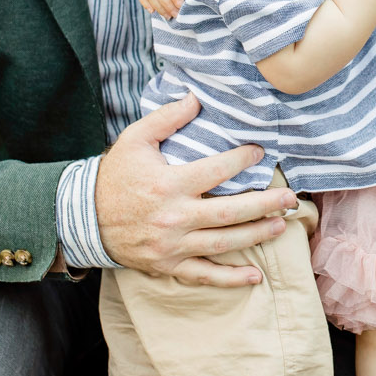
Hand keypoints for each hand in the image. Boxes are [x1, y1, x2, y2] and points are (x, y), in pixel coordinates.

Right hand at [94, 94, 297, 285]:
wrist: (84, 217)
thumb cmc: (115, 175)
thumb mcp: (135, 139)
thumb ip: (167, 117)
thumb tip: (196, 97)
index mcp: (168, 184)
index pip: (216, 171)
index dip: (242, 161)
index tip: (260, 153)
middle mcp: (174, 217)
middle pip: (229, 212)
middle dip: (265, 205)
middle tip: (290, 199)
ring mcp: (172, 245)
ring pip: (223, 243)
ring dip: (256, 235)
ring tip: (281, 226)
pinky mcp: (168, 264)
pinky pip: (204, 274)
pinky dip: (230, 278)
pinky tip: (255, 276)